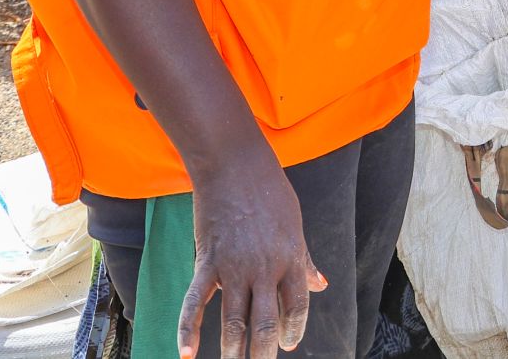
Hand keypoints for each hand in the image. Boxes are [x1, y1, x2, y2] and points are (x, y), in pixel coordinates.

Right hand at [179, 151, 324, 358]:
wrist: (235, 167)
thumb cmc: (270, 194)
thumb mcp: (296, 226)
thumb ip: (304, 260)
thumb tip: (321, 284)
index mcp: (291, 259)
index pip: (297, 306)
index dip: (293, 329)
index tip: (288, 344)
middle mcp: (266, 269)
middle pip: (266, 322)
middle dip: (263, 352)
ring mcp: (235, 268)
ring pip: (234, 321)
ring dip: (233, 350)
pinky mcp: (206, 262)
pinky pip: (195, 303)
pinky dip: (188, 330)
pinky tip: (186, 353)